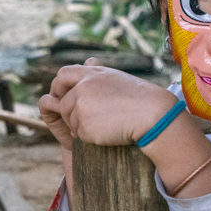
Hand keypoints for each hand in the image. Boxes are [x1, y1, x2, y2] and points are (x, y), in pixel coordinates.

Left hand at [38, 59, 176, 147]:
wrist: (151, 114)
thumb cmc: (139, 97)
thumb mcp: (115, 79)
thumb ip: (95, 79)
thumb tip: (79, 81)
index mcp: (91, 73)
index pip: (63, 75)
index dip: (59, 86)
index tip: (61, 96)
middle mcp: (83, 88)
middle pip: (64, 103)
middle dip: (71, 114)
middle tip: (88, 120)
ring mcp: (82, 107)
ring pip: (71, 121)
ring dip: (82, 126)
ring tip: (106, 124)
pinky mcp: (85, 126)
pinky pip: (80, 135)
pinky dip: (90, 137)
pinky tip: (107, 132)